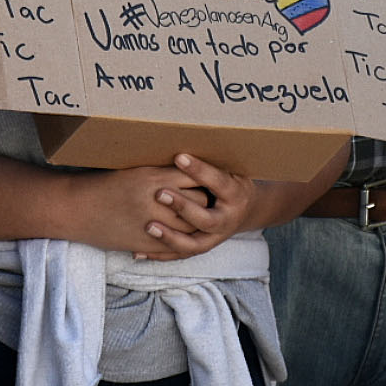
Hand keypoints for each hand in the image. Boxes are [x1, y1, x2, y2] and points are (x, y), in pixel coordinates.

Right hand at [64, 164, 206, 255]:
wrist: (77, 209)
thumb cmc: (103, 185)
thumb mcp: (133, 171)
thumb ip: (160, 173)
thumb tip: (187, 173)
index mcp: (152, 176)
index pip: (194, 176)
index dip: (202, 177)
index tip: (205, 178)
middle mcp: (155, 200)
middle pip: (199, 200)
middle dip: (204, 199)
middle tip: (207, 198)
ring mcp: (152, 223)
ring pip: (192, 225)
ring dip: (197, 221)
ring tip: (198, 217)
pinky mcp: (146, 242)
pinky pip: (175, 245)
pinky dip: (182, 239)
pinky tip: (183, 234)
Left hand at [136, 153, 263, 260]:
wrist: (247, 208)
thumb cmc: (230, 179)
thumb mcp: (229, 166)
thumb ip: (212, 158)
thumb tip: (191, 129)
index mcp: (235, 194)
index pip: (217, 182)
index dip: (199, 170)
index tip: (178, 156)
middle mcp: (227, 219)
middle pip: (205, 218)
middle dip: (182, 207)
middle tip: (159, 193)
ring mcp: (215, 237)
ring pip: (192, 245)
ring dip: (169, 237)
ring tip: (149, 226)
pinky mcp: (202, 248)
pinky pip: (179, 255)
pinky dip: (159, 254)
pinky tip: (138, 252)